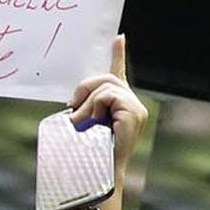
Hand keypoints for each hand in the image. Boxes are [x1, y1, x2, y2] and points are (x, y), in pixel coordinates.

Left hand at [64, 36, 146, 174]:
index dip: (118, 54)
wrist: (98, 172)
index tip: (119, 37)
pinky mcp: (134, 112)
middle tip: (72, 108)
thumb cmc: (89, 151)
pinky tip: (95, 121)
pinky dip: (95, 106)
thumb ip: (84, 107)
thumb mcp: (84, 122)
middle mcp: (132, 104)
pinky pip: (108, 96)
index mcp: (120, 104)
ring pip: (105, 87)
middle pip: (106, 77)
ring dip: (88, 103)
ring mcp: (136, 108)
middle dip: (85, 88)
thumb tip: (74, 103)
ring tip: (83, 121)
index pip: (119, 73)